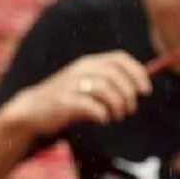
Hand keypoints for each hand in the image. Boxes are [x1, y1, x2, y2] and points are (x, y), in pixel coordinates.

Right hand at [0, 51, 151, 136]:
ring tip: (116, 117)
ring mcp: (71, 84)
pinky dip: (102, 114)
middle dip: (128, 95)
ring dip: (117, 106)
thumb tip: (140, 88)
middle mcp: (81, 69)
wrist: (34, 110)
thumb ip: (111, 84)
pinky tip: (103, 120)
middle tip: (129, 111)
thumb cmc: (68, 100)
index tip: (145, 91)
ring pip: (105, 89)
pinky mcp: (64, 102)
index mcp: (89, 62)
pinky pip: (90, 105)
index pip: (119, 58)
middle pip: (115, 76)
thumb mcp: (89, 86)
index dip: (137, 73)